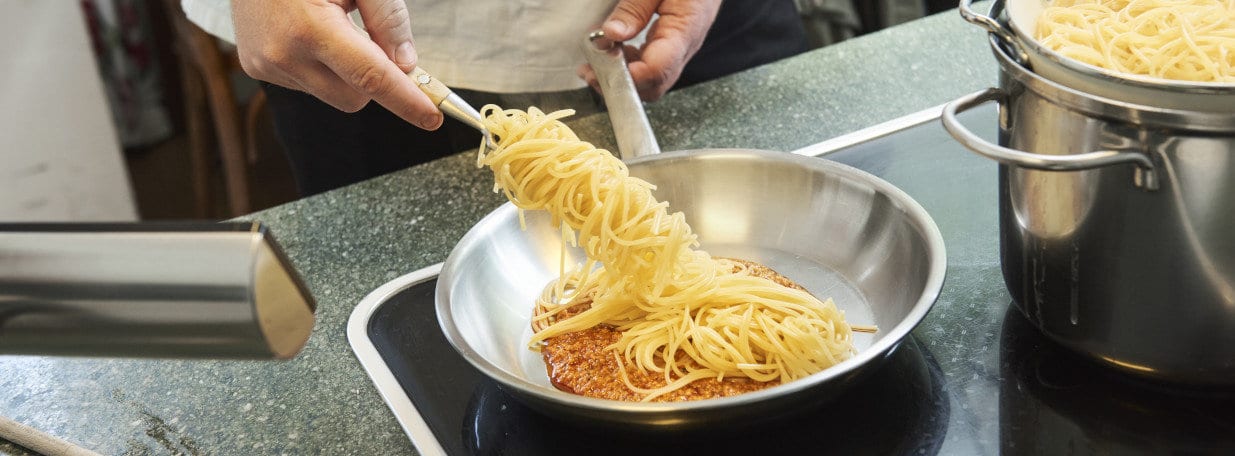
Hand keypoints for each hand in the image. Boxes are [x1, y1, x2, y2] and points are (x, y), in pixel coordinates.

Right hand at [231, 0, 442, 128]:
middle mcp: (283, 53)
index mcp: (310, 27)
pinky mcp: (256, 67)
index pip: (370, 77)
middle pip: (354, 98)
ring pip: (330, 94)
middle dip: (372, 80)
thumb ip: (387, 19)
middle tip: (369, 40)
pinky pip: (306, 83)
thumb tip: (406, 64)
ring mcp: (265, 64)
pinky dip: (318, 66)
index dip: (405, 100)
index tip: (432, 117)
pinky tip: (306, 32)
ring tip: (325, 23)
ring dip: (342, 72)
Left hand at [580, 0, 722, 100]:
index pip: (657, 70)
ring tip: (594, 62)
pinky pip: (651, 67)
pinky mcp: (673, 46)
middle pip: (653, 85)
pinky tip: (613, 52)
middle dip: (619, 84)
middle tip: (590, 71)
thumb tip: (611, 34)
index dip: (628, 77)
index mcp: (684, 31)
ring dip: (621, 77)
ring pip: (651, 81)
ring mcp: (679, 50)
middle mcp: (684, 48)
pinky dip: (629, 65)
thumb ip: (635, 8)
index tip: (600, 69)